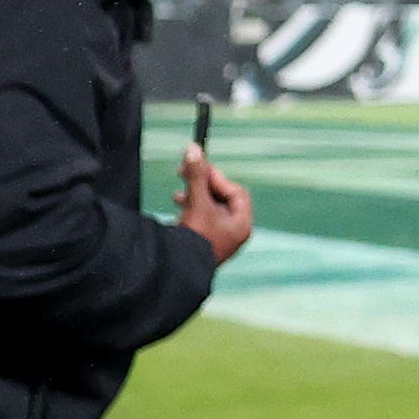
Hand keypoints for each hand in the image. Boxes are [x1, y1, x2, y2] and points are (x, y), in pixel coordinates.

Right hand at [176, 147, 253, 264]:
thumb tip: (194, 148)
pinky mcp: (203, 243)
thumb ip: (196, 175)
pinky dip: (190, 209)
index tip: (200, 167)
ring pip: (209, 208)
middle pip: (223, 199)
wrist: (176, 269)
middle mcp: (234, 233)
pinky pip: (200, 219)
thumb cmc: (194, 237)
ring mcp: (219, 239)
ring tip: (178, 194)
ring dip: (194, 196)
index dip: (218, 178)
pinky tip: (177, 205)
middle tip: (185, 172)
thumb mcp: (197, 202)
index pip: (237, 192)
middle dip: (203, 185)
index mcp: (242, 224)